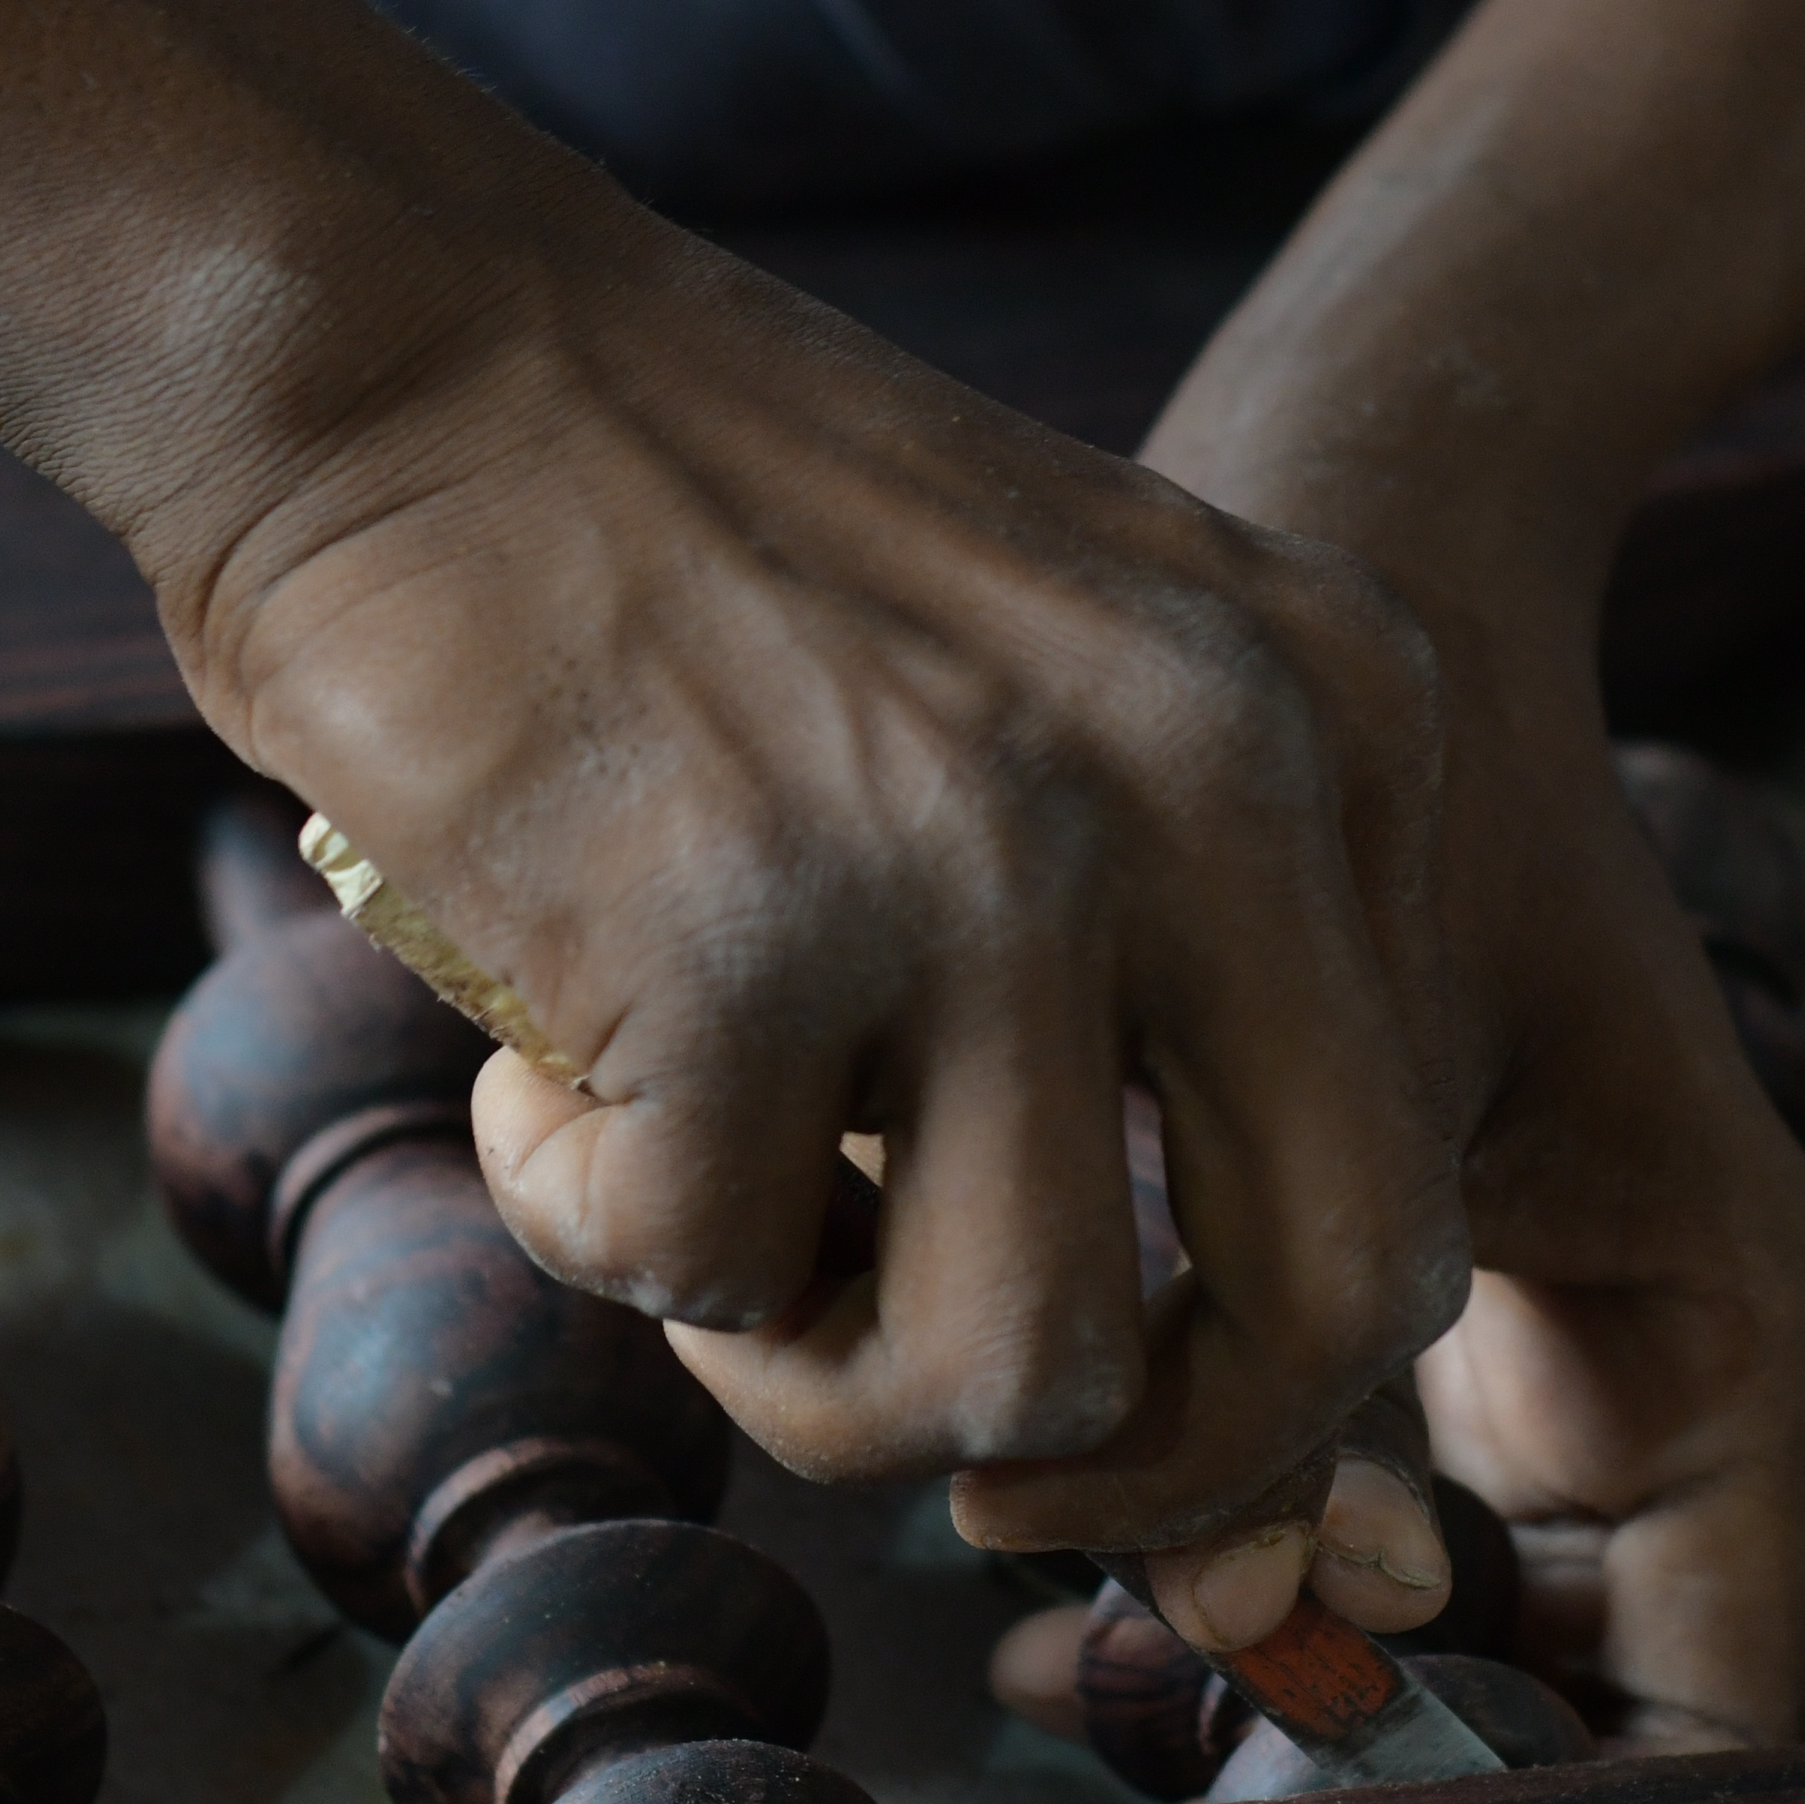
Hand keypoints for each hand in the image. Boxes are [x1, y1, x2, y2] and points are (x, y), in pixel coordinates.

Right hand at [184, 195, 1503, 1580]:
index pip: (1413, 1185)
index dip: (1253, 1377)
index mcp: (1340, 716)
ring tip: (691, 1192)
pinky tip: (534, 1051)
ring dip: (820, 1364)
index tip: (1096, 1404)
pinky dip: (583, 1214)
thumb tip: (1165, 1402)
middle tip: (958, 1447)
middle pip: (1324, 1315)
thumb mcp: (1050, 703)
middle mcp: (1221, 778)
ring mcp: (992, 856)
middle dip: (1141, 1465)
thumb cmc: (680, 555)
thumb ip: (1159, 979)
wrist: (391, 337)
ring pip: (1027, 1367)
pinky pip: (705, 1271)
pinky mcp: (746, 940)